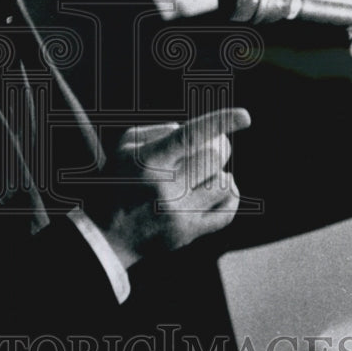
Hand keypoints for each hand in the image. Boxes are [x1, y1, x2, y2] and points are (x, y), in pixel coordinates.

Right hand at [96, 108, 251, 266]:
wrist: (106, 235)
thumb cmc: (117, 183)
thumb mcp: (124, 148)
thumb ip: (157, 130)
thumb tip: (188, 128)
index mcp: (148, 162)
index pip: (189, 136)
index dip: (219, 123)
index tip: (245, 116)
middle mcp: (165, 188)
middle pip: (213, 158)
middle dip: (214, 151)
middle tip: (205, 154)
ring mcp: (180, 213)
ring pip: (224, 184)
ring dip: (218, 176)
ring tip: (202, 178)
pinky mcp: (189, 233)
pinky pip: (228, 211)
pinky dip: (228, 197)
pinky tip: (215, 192)